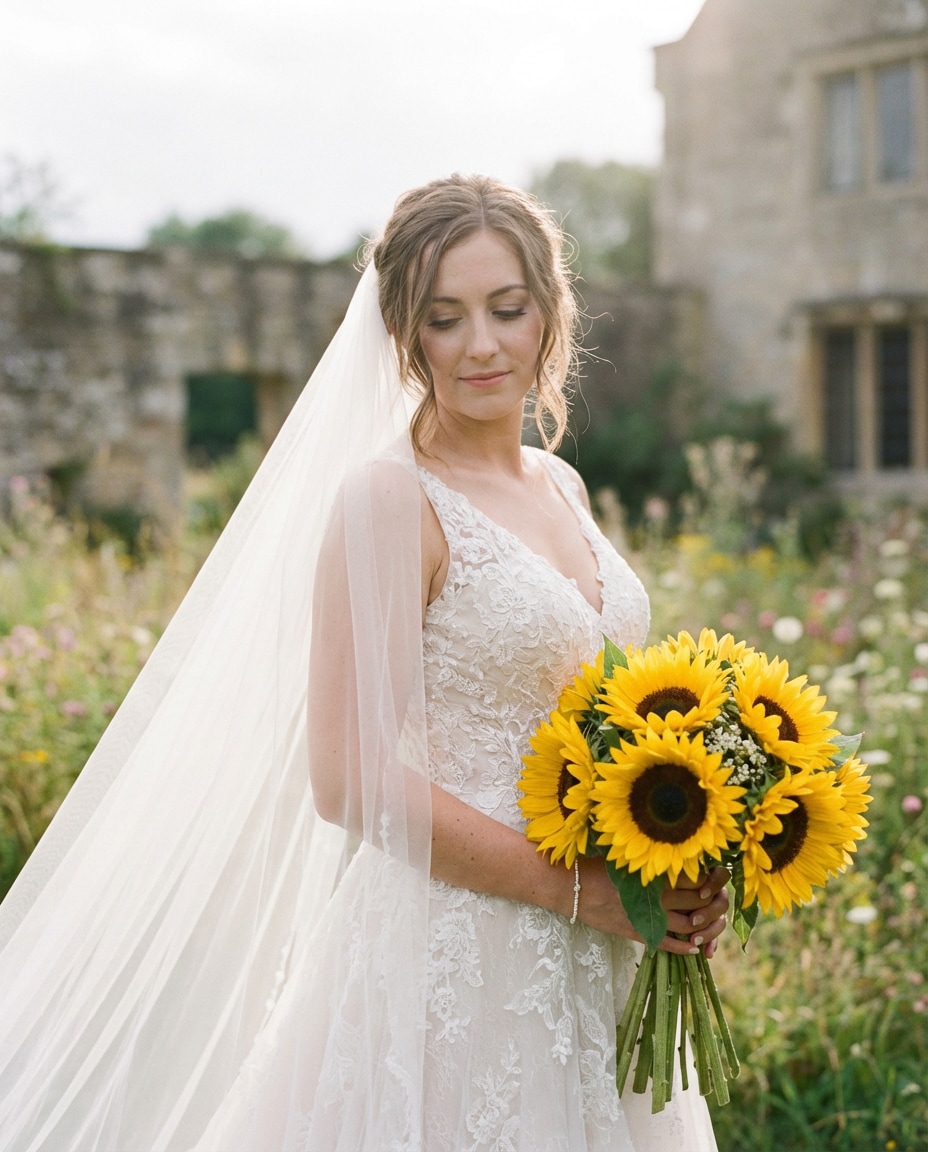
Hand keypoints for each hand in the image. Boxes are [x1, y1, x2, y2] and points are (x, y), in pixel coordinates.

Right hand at [573, 859, 729, 957]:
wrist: (568, 885)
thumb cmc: (594, 863)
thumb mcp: (627, 855)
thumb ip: (651, 858)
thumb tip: (675, 853)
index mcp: (655, 871)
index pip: (696, 876)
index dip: (711, 878)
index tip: (716, 876)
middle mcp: (655, 894)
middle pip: (698, 900)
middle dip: (713, 902)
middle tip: (717, 899)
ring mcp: (646, 916)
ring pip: (688, 924)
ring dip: (703, 925)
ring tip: (708, 922)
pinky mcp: (635, 932)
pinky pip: (667, 944)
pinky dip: (684, 947)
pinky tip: (694, 947)